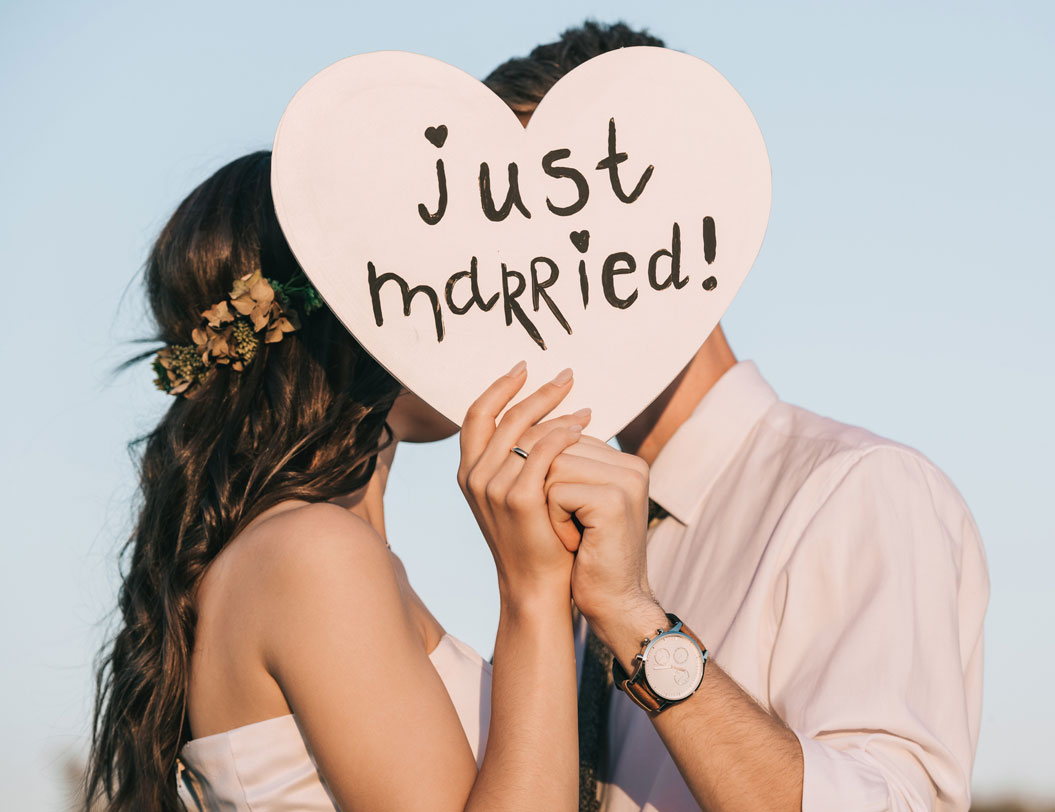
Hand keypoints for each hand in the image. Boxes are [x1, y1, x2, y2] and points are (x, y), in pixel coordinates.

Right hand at [458, 363, 591, 606]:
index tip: (525, 368)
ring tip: (585, 409)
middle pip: (504, 416)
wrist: (537, 586)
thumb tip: (543, 421)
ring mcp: (493, 489)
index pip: (478, 414)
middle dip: (537, 391)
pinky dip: (562, 435)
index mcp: (468, 471)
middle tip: (567, 376)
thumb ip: (516, 461)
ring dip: (557, 413)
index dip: (500, 387)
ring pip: (525, 432)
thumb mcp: (516, 495)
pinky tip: (582, 430)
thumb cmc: (535, 539)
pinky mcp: (518, 500)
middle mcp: (473, 477)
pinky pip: (542, 453)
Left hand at [545, 437, 666, 659]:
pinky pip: (555, 492)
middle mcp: (631, 465)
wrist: (615, 603)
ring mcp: (625, 481)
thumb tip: (528, 431)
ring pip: (552, 466)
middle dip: (546, 489)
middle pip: (556, 448)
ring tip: (573, 533)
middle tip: (571, 527)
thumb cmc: (589, 555)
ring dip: (548, 504)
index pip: (565, 438)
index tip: (572, 515)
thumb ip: (569, 466)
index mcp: (626, 462)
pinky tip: (575, 543)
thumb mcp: (579, 503)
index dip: (549, 477)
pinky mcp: (613, 500)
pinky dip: (554, 521)